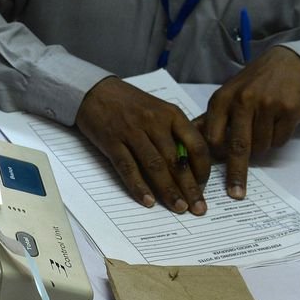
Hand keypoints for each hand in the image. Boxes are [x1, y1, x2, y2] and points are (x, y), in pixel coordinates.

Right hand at [75, 76, 210, 214]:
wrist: (96, 91)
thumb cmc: (130, 103)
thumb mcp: (159, 109)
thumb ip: (175, 131)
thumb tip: (191, 163)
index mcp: (171, 114)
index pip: (196, 145)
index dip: (203, 169)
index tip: (203, 186)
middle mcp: (154, 122)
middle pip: (176, 160)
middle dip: (189, 187)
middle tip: (198, 208)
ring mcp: (132, 132)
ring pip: (155, 166)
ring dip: (168, 190)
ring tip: (178, 208)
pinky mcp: (112, 142)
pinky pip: (128, 168)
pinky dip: (139, 186)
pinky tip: (148, 201)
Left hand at [202, 46, 299, 199]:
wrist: (286, 62)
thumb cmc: (251, 83)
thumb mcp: (227, 95)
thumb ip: (209, 119)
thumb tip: (186, 142)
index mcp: (222, 99)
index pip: (212, 137)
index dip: (215, 155)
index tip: (215, 169)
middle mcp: (244, 101)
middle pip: (238, 147)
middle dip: (236, 173)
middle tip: (236, 193)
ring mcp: (268, 105)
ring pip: (261, 146)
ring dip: (261, 148)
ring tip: (264, 129)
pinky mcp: (290, 109)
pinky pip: (280, 140)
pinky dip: (278, 138)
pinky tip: (278, 123)